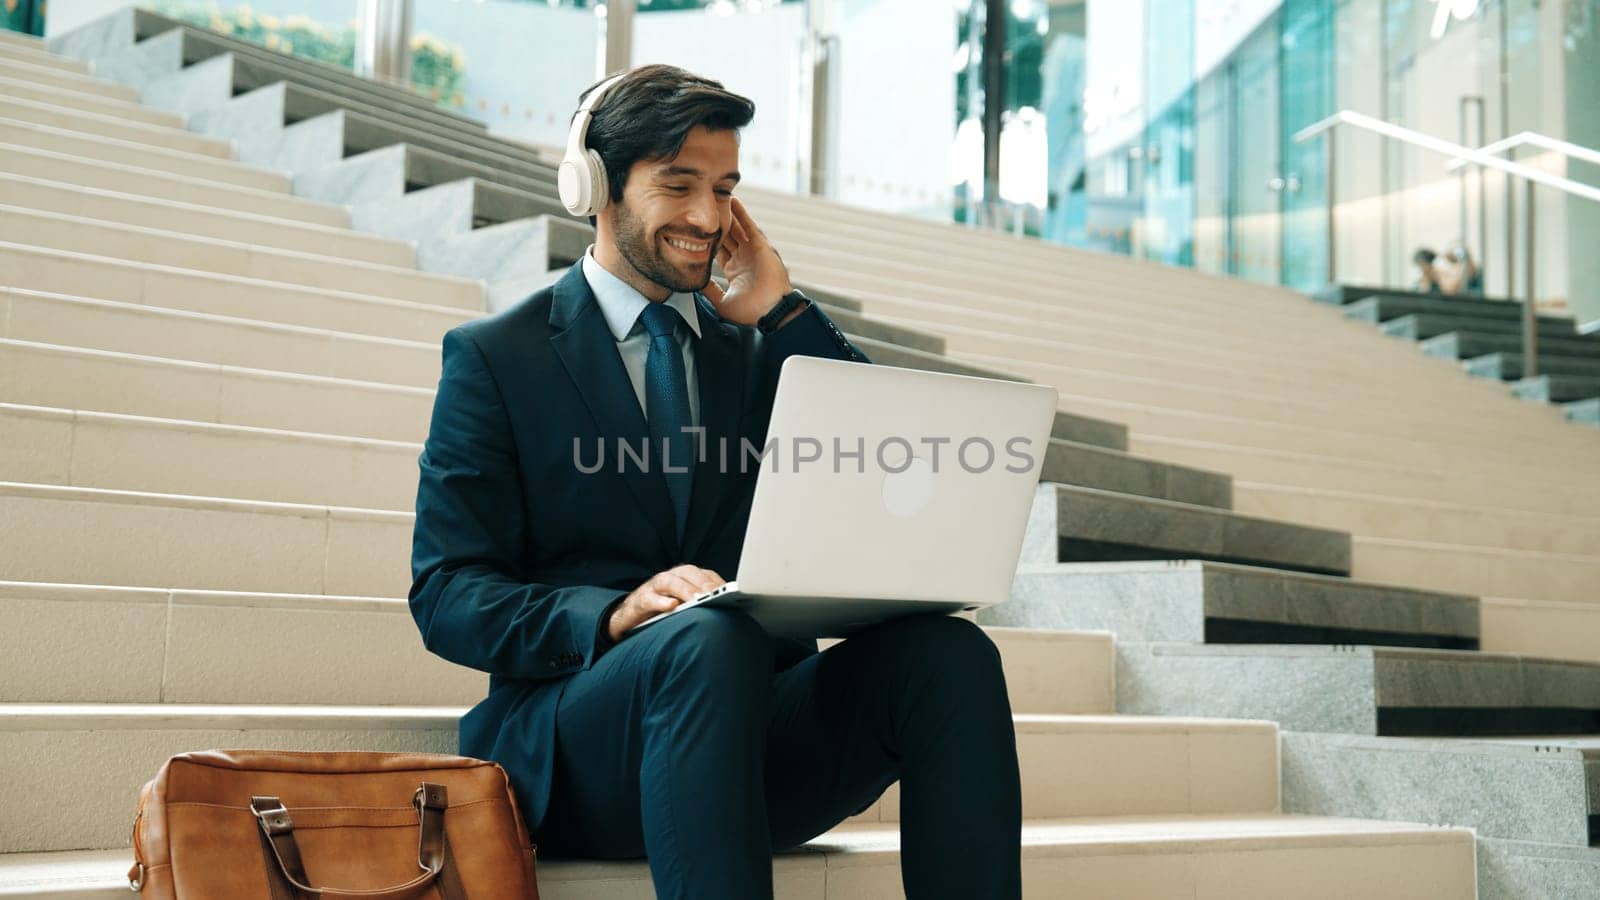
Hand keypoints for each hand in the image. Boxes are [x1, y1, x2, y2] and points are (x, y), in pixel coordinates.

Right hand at [607, 565, 726, 641]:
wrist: (630, 617)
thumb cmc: (663, 612)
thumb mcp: (685, 608)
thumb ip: (703, 606)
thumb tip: (731, 612)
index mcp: (684, 577)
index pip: (705, 575)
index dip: (718, 582)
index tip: (732, 592)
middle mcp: (670, 577)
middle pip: (689, 573)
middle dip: (704, 584)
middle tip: (717, 595)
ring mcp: (654, 587)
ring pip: (670, 582)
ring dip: (685, 590)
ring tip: (698, 599)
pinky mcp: (640, 600)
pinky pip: (650, 599)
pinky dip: (661, 602)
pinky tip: (671, 606)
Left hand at [703, 196, 792, 326]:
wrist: (771, 311)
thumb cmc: (751, 311)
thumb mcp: (722, 301)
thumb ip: (709, 290)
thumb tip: (695, 282)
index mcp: (736, 271)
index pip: (720, 251)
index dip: (709, 241)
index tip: (696, 231)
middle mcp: (744, 259)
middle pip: (727, 237)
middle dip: (717, 225)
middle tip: (704, 211)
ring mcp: (752, 251)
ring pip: (737, 228)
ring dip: (728, 215)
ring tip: (717, 200)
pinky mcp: (760, 246)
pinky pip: (749, 226)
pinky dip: (741, 213)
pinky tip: (732, 201)